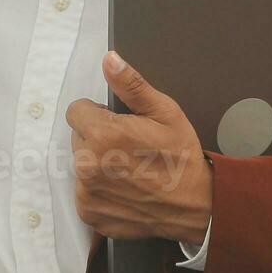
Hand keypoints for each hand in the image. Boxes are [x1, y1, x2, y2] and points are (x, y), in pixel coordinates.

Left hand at [66, 51, 213, 243]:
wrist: (195, 207)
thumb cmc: (182, 159)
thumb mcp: (165, 113)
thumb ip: (131, 85)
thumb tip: (109, 60)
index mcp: (104, 135)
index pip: (76, 111)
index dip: (98, 113)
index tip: (118, 124)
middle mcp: (88, 165)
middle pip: (78, 138)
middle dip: (97, 138)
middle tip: (128, 149)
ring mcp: (86, 192)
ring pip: (80, 165)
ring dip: (97, 164)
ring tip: (129, 170)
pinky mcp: (87, 212)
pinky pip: (83, 191)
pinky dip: (99, 189)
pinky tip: (124, 189)